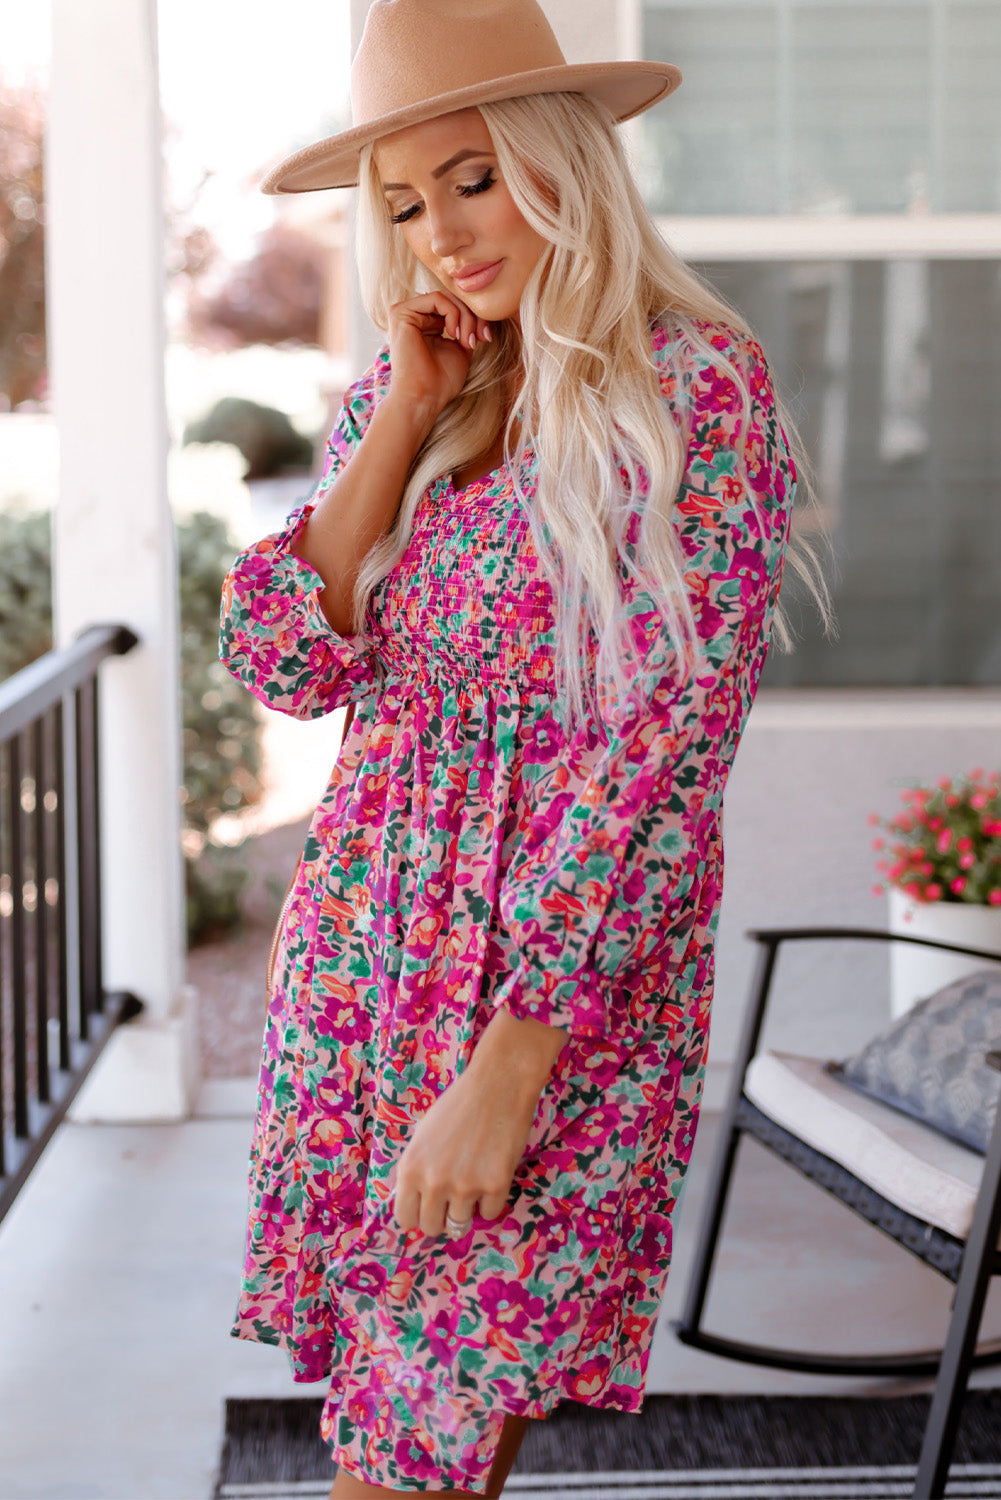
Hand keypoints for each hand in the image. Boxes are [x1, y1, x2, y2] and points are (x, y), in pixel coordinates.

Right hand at [384, 291, 492, 435]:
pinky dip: (452, 314)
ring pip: (446, 298)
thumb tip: (480, 312)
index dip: (475, 318)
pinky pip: (436, 299)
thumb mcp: (461, 348)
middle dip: (473, 317)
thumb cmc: (441, 382)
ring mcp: (405, 313)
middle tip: (480, 339)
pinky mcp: (401, 313)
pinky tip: (454, 335)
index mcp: (425, 323)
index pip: (455, 306)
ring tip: (467, 341)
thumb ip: (466, 327)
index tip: (486, 338)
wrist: (424, 398)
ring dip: (465, 317)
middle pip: (452, 299)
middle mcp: (413, 316)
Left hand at [392, 1059, 539, 1237]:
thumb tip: (418, 1205)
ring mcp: (465, 1186)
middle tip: (453, 1198)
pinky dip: (491, 1200)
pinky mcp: (495, 1186)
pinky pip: (490, 1213)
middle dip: (442, 1217)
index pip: (405, 1218)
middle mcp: (433, 1182)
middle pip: (432, 1227)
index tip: (429, 1208)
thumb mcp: (423, 1137)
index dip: (418, 1214)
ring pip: (460, 1225)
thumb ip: (417, 1171)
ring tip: (474, 1182)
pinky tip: (492, 1174)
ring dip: (467, 1209)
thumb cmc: (458, 1106)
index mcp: (410, 1168)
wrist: (497, 1085)